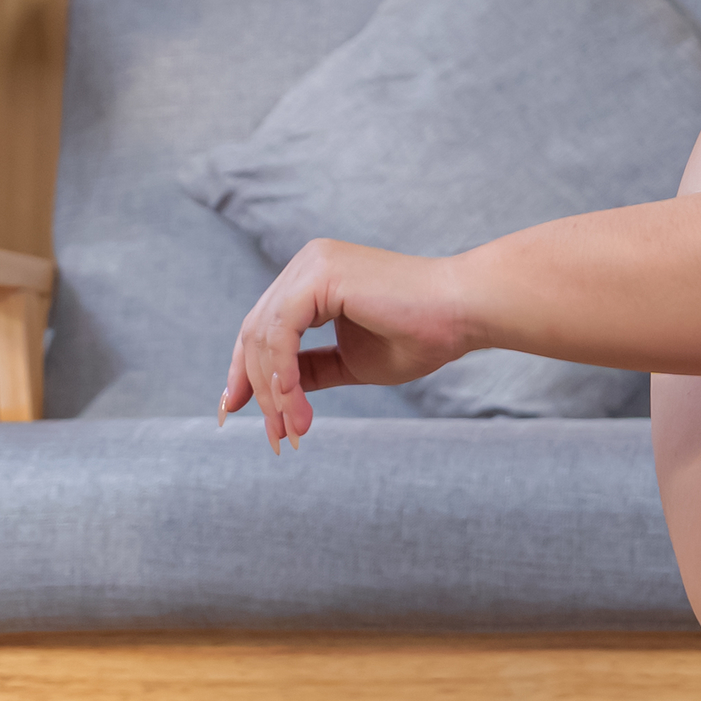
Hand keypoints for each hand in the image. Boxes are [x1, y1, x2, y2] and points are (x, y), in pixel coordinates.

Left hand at [217, 238, 467, 448]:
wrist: (464, 314)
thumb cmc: (423, 335)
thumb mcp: (353, 362)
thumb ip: (312, 370)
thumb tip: (274, 392)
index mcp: (313, 278)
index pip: (263, 327)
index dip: (244, 372)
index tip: (236, 411)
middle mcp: (307, 263)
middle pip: (256, 333)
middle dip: (257, 391)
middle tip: (276, 437)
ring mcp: (312, 264)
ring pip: (263, 336)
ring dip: (273, 392)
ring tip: (292, 431)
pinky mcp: (321, 274)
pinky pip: (281, 332)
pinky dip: (281, 372)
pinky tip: (293, 404)